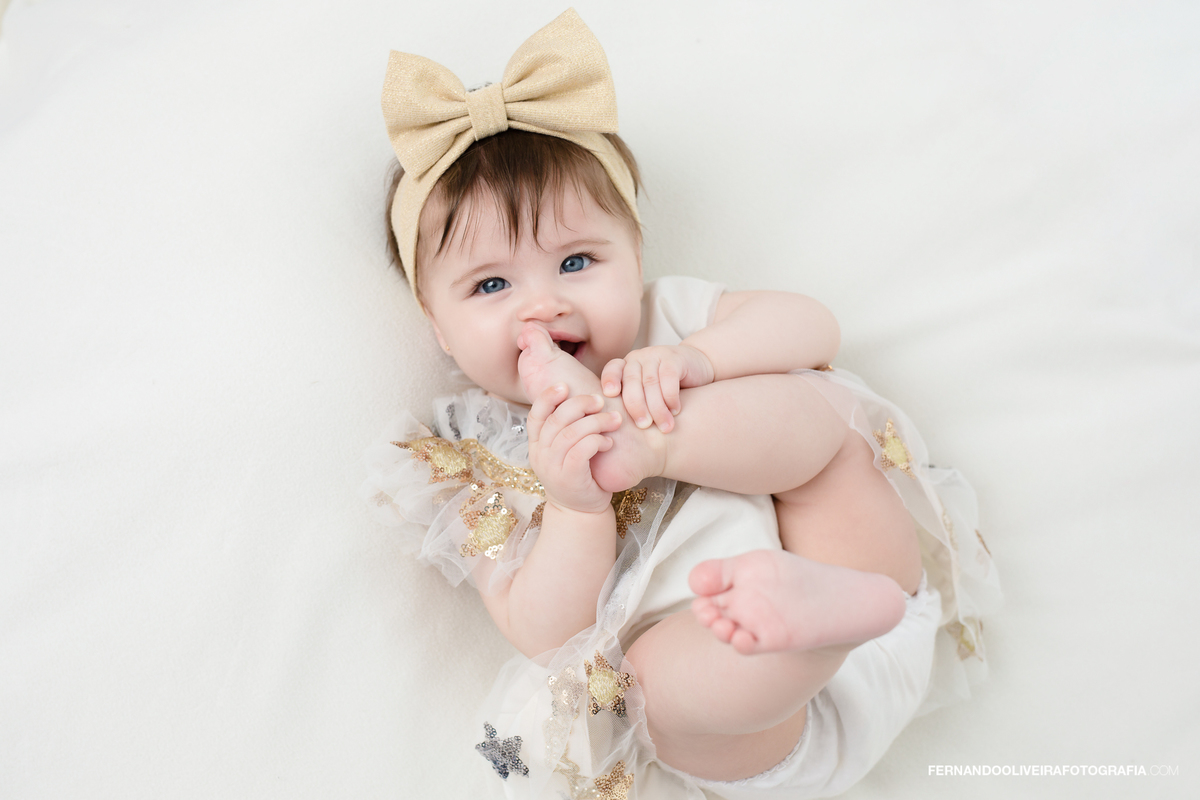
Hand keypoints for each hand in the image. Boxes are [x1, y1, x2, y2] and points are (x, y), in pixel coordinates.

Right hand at [526, 385, 622, 514]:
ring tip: (614, 420)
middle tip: (600, 401)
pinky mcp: (569, 477)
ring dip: (596, 422)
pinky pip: (581, 450)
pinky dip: (596, 440)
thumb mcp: (565, 452)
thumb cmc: (578, 475)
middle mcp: (540, 455)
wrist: (580, 513)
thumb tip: (580, 398)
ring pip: (571, 433)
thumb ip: (566, 429)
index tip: (565, 385)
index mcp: (537, 445)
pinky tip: (608, 442)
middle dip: (580, 404)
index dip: (548, 397)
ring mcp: (552, 467)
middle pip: (557, 419)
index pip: (536, 415)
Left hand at [601, 344, 714, 432]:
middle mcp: (638, 358)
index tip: (610, 395)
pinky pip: (669, 377)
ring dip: (658, 408)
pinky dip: (671, 397)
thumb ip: (632, 402)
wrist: (697, 367)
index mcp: (626, 366)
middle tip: (644, 426)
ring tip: (664, 427)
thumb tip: (616, 428)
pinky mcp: (674, 358)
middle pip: (631, 381)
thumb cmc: (666, 387)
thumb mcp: (646, 392)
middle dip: (637, 406)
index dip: (609, 380)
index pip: (612, 369)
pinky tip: (675, 410)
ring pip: (651, 382)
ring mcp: (656, 355)